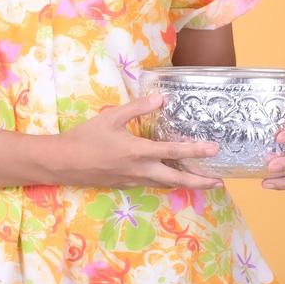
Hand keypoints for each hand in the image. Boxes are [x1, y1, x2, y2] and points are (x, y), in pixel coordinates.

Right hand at [45, 93, 229, 190]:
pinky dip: (166, 182)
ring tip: (202, 181)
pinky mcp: (126, 185)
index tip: (214, 150)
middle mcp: (141, 170)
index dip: (196, 151)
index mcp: (139, 151)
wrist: (64, 163)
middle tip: (219, 181)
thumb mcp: (111, 117)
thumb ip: (137, 108)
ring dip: (185, 183)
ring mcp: (134, 180)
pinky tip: (170, 177)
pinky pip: (152, 184)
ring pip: (165, 184)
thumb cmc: (86, 137)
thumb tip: (161, 98)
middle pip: (176, 179)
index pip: (174, 152)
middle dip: (199, 181)